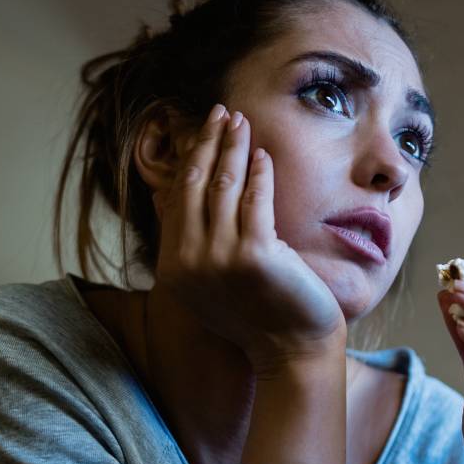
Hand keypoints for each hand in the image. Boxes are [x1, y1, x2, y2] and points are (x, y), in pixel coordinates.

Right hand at [153, 104, 345, 371]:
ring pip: (224, 186)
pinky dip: (259, 173)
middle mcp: (189, 261)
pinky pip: (255, 200)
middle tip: (220, 111)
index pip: (177, 196)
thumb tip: (172, 193)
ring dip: (233, 147)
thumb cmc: (258, 316)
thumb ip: (191, 242)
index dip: (190, 158)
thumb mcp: (209, 282)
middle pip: (196, 184)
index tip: (202, 130)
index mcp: (173, 268)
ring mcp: (220, 258)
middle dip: (208, 141)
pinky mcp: (255, 255)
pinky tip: (263, 155)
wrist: (291, 352)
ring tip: (241, 122)